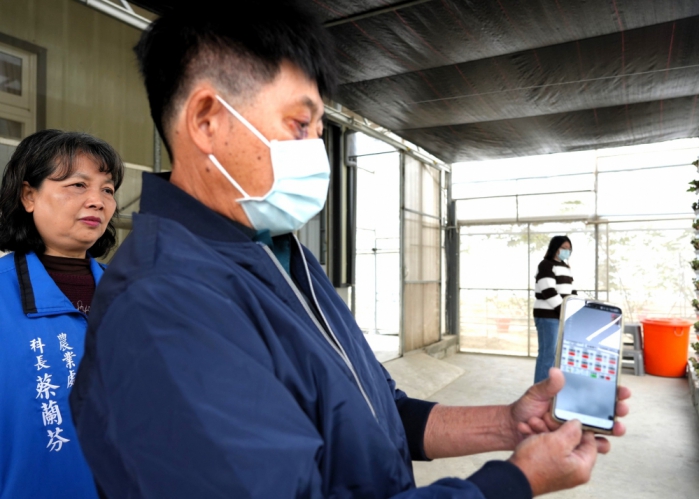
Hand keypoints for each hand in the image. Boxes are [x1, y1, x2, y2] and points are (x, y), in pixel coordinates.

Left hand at [508, 367, 630, 452]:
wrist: (513, 428)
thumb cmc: (525, 409)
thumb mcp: (536, 394)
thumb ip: (548, 386)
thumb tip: (557, 372)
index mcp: (573, 399)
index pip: (598, 393)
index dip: (613, 392)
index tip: (621, 390)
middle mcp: (579, 414)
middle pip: (606, 413)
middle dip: (618, 411)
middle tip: (621, 409)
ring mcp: (577, 429)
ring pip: (602, 432)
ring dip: (610, 431)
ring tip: (614, 428)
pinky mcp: (572, 443)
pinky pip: (587, 447)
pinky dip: (591, 445)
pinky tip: (591, 441)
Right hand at [509, 420, 596, 495]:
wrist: (513, 477)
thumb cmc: (534, 463)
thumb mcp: (557, 441)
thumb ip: (572, 431)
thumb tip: (579, 424)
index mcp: (582, 467)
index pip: (591, 444)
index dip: (582, 428)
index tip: (573, 417)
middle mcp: (573, 471)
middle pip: (572, 443)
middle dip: (557, 427)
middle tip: (547, 419)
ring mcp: (560, 470)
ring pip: (557, 444)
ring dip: (544, 431)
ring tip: (532, 423)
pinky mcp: (548, 469)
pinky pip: (547, 450)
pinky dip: (538, 440)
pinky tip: (528, 431)